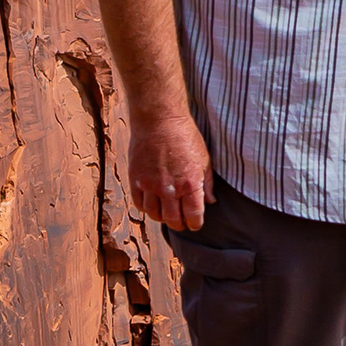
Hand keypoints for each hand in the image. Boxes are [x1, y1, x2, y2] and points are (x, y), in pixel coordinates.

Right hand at [128, 108, 212, 233]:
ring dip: (162, 217)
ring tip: (167, 214)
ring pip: (154, 214)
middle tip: (181, 223)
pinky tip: (152, 204)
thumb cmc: (185, 137)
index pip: (193, 216)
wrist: (159, 120)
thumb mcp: (204, 159)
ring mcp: (150, 185)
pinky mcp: (135, 179)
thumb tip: (209, 201)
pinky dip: (146, 208)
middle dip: (179, 224)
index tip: (195, 225)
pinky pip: (139, 203)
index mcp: (190, 184)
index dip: (195, 224)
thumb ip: (207, 183)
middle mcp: (169, 189)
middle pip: (173, 219)